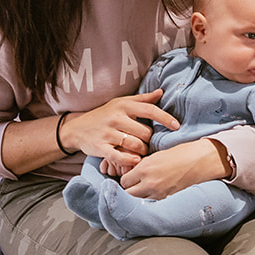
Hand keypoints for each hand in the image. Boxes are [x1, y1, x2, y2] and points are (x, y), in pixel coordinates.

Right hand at [63, 90, 177, 173]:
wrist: (77, 128)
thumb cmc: (104, 115)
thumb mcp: (121, 103)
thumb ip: (142, 99)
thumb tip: (161, 92)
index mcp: (123, 105)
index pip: (150, 110)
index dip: (165, 118)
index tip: (177, 126)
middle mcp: (116, 117)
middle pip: (145, 132)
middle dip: (150, 140)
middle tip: (149, 143)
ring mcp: (108, 132)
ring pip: (135, 144)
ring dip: (142, 151)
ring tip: (141, 152)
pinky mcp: (100, 147)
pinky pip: (119, 156)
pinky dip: (129, 160)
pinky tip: (135, 161)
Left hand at [119, 137, 229, 199]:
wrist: (199, 160)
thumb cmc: (179, 153)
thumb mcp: (156, 155)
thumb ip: (142, 166)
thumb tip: (131, 173)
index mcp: (144, 169)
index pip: (123, 181)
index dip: (126, 178)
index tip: (129, 175)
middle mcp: (149, 183)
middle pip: (128, 194)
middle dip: (129, 188)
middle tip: (133, 183)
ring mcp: (158, 193)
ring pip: (138, 200)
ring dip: (138, 195)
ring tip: (143, 187)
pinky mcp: (166, 198)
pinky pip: (150, 201)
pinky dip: (149, 198)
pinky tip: (154, 190)